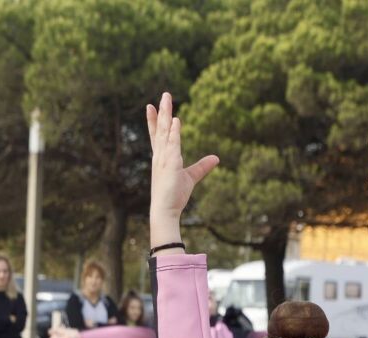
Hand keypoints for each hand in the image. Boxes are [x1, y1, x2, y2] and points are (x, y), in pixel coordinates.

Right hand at [145, 91, 216, 246]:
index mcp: (162, 158)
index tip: (151, 107)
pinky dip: (174, 132)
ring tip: (167, 98)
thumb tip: (216, 158)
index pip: (157, 136)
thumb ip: (202, 167)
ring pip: (164, 132)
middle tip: (165, 95)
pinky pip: (172, 145)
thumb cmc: (174, 196)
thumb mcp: (191, 177)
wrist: (165, 211)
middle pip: (160, 129)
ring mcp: (163, 159)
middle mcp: (160, 156)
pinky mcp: (170, 164)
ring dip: (166, 115)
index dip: (154, 121)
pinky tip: (177, 120)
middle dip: (162, 111)